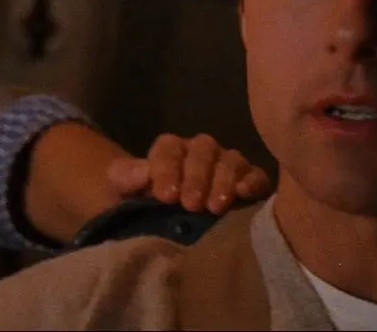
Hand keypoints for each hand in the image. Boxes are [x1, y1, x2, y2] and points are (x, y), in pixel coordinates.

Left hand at [107, 133, 271, 214]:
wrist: (161, 227)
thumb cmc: (139, 206)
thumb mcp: (120, 191)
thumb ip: (125, 178)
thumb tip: (142, 172)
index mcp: (170, 151)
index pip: (169, 148)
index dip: (167, 168)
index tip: (165, 196)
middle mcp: (200, 153)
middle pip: (203, 150)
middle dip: (196, 176)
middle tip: (190, 205)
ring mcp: (226, 166)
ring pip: (230, 161)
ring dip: (223, 181)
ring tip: (215, 207)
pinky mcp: (249, 183)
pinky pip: (256, 176)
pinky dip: (253, 182)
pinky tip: (245, 194)